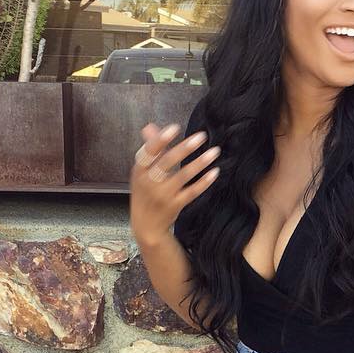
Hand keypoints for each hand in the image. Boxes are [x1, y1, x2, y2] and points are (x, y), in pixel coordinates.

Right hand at [130, 121, 220, 245]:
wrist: (146, 226)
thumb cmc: (145, 193)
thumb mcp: (142, 173)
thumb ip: (150, 150)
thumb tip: (150, 126)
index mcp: (139, 171)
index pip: (148, 152)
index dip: (160, 140)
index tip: (175, 127)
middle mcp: (149, 183)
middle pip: (167, 162)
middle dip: (185, 148)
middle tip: (202, 136)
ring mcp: (163, 196)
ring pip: (183, 176)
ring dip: (200, 163)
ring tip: (214, 151)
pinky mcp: (175, 206)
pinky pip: (192, 192)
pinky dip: (204, 182)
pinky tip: (214, 172)